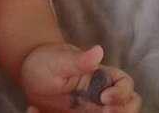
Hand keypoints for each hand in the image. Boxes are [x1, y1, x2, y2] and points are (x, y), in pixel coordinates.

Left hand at [21, 44, 140, 112]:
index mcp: (103, 78)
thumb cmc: (48, 61)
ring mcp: (92, 110)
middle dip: (122, 112)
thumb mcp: (59, 60)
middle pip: (128, 106)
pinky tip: (39, 112)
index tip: (104, 98)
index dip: (122, 94)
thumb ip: (78, 60)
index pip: (126, 86)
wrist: (29, 75)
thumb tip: (98, 51)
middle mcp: (102, 96)